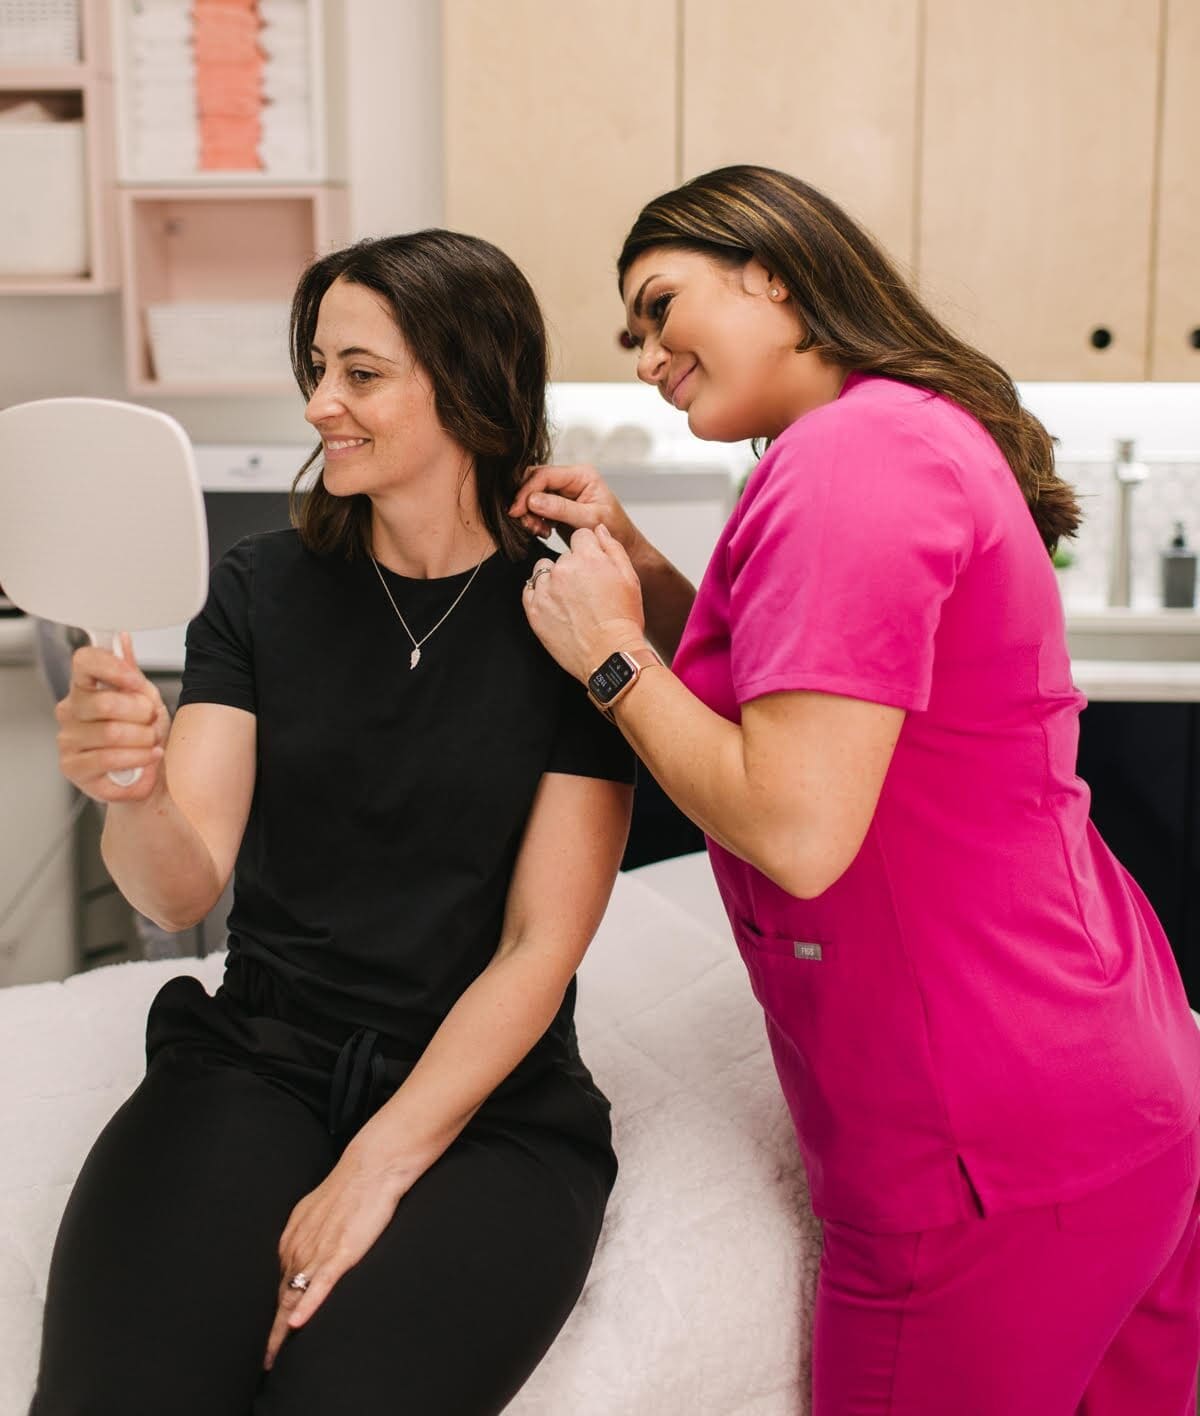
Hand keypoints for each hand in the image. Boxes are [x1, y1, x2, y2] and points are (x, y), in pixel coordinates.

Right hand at [54, 633, 168, 801]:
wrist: (150, 773)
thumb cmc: (143, 735)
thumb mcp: (144, 698)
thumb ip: (131, 671)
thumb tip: (122, 639)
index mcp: (85, 686)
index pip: (85, 661)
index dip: (114, 669)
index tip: (136, 682)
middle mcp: (70, 710)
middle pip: (106, 703)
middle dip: (141, 714)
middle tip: (152, 722)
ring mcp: (68, 739)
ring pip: (111, 733)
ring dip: (144, 739)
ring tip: (152, 743)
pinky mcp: (72, 767)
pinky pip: (109, 759)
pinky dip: (138, 758)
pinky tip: (149, 757)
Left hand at [264, 1149, 405, 1370]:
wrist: (371, 1167)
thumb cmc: (350, 1186)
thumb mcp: (318, 1212)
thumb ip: (308, 1235)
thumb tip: (303, 1252)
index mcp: (292, 1239)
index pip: (280, 1284)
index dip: (274, 1313)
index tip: (270, 1335)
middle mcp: (298, 1248)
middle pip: (281, 1298)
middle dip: (271, 1332)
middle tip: (266, 1360)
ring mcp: (318, 1252)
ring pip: (294, 1298)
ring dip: (281, 1331)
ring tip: (272, 1359)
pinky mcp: (341, 1253)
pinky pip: (320, 1285)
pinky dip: (307, 1307)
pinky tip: (296, 1325)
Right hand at [509, 463, 644, 558]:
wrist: (624, 546)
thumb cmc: (615, 531)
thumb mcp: (589, 519)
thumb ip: (561, 509)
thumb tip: (532, 500)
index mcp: (582, 474)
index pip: (545, 475)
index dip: (527, 491)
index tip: (517, 510)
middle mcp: (570, 479)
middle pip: (534, 481)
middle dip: (526, 502)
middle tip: (526, 522)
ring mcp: (563, 491)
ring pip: (532, 495)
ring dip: (529, 513)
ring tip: (538, 530)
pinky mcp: (557, 505)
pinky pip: (536, 507)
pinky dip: (534, 520)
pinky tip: (543, 531)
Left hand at [522, 524, 645, 681]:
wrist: (610, 654)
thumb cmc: (622, 619)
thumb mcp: (629, 577)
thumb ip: (613, 547)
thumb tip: (599, 530)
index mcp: (588, 557)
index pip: (580, 536)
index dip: (588, 550)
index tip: (592, 567)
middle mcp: (563, 569)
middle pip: (562, 555)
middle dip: (573, 568)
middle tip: (586, 592)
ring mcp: (546, 589)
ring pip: (543, 570)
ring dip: (553, 580)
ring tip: (570, 601)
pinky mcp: (534, 609)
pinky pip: (530, 591)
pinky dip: (540, 596)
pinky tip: (557, 608)